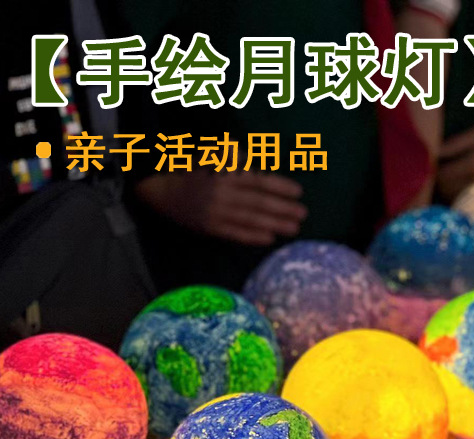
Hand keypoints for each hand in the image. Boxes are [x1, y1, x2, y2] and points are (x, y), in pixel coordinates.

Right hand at [135, 171, 306, 246]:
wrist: (161, 191)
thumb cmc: (192, 171)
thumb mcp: (211, 156)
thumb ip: (234, 156)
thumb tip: (255, 160)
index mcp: (223, 174)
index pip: (257, 180)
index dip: (279, 186)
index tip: (299, 192)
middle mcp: (221, 194)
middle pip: (257, 202)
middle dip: (283, 209)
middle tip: (303, 214)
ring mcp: (215, 213)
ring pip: (249, 219)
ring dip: (274, 224)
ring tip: (294, 229)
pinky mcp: (209, 228)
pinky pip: (234, 234)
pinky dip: (252, 237)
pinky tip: (269, 239)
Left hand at [438, 122, 473, 200]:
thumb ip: (456, 144)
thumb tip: (434, 154)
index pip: (440, 176)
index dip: (433, 171)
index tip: (435, 164)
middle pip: (445, 192)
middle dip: (440, 183)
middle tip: (444, 171)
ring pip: (455, 202)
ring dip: (449, 193)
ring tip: (456, 180)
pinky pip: (469, 208)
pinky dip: (463, 201)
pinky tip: (468, 191)